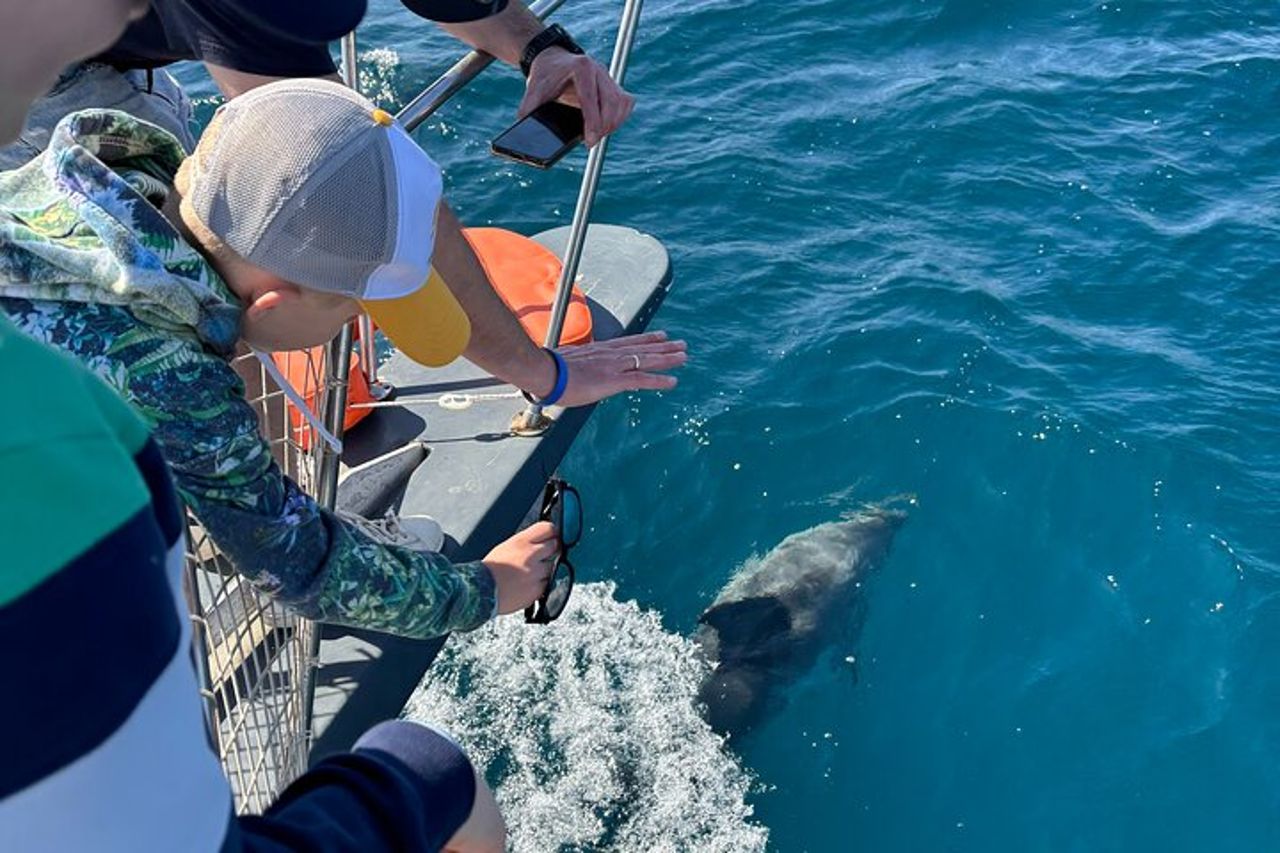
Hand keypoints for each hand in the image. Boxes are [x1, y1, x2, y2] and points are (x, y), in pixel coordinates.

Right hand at [484, 522, 558, 614]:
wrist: (480, 592)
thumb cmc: (490, 570)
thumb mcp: (506, 547)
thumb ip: (525, 543)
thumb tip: (540, 541)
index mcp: (521, 541)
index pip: (547, 528)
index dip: (552, 532)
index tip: (553, 536)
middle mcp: (531, 555)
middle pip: (555, 546)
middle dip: (550, 550)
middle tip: (543, 556)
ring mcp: (535, 573)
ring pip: (553, 566)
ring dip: (545, 569)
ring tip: (529, 574)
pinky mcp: (537, 589)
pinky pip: (547, 583)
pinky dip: (540, 584)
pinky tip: (528, 585)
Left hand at [518, 48, 634, 146]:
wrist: (553, 60)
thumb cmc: (544, 76)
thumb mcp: (532, 90)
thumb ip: (528, 109)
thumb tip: (528, 132)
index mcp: (580, 67)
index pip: (591, 97)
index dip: (592, 122)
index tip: (590, 141)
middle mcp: (598, 69)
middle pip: (611, 102)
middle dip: (604, 126)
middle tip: (591, 141)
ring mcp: (607, 76)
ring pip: (621, 103)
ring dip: (613, 123)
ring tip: (597, 136)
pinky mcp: (612, 84)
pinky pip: (625, 102)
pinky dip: (619, 117)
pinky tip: (607, 127)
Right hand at [553, 331, 686, 407]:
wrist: (543, 371)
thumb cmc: (547, 369)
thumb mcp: (565, 364)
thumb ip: (576, 367)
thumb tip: (573, 372)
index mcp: (600, 351)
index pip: (629, 342)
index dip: (647, 340)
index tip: (661, 336)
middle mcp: (610, 354)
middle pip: (643, 348)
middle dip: (664, 347)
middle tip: (681, 344)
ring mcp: (613, 366)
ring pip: (647, 360)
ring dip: (668, 359)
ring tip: (684, 356)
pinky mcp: (613, 380)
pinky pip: (642, 380)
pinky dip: (659, 380)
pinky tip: (673, 382)